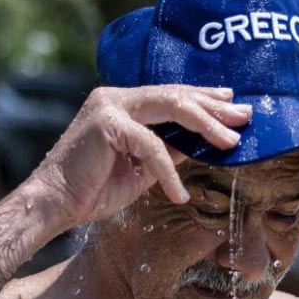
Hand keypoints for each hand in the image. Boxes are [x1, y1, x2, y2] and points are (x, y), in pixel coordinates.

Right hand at [30, 85, 249, 230]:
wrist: (53, 204)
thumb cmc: (92, 190)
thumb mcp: (142, 168)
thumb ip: (168, 150)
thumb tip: (202, 143)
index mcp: (122, 104)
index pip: (171, 95)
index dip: (204, 99)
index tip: (233, 105)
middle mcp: (116, 97)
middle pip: (176, 94)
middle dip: (215, 107)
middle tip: (245, 117)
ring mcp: (109, 105)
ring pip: (171, 107)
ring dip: (205, 125)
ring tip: (231, 142)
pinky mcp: (106, 123)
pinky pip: (151, 145)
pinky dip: (169, 172)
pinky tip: (180, 194)